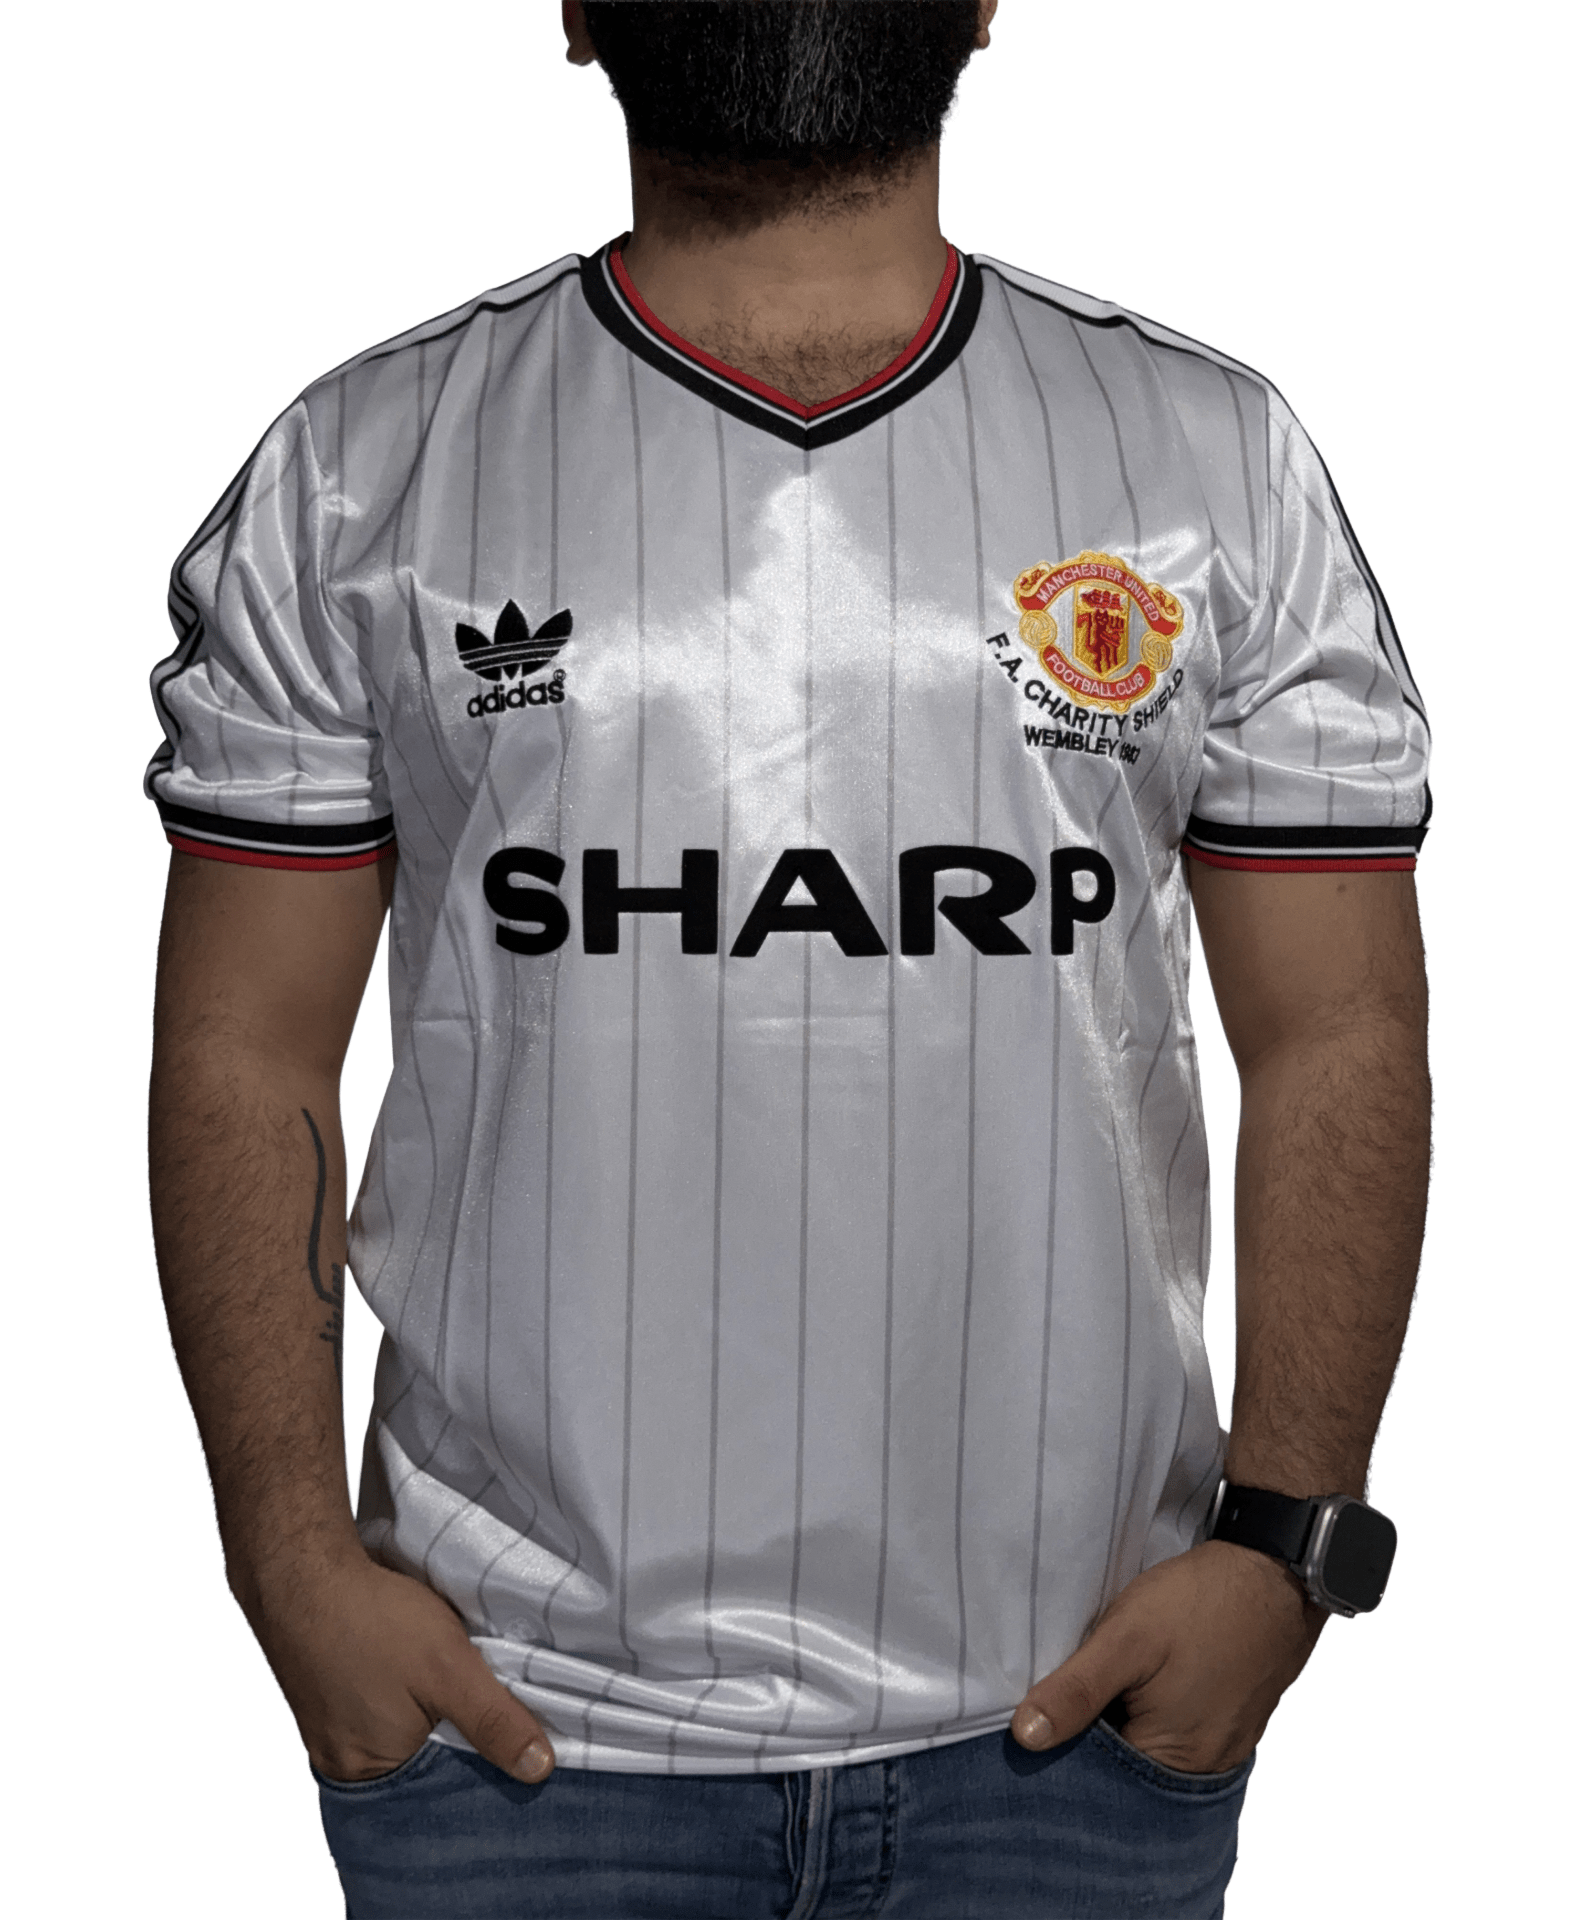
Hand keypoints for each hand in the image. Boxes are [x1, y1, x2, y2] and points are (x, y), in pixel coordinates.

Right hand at [242, 1546, 555, 1785]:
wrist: (301, 1567)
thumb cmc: (370, 1619)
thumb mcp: (450, 1669)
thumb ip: (495, 1721)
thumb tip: (537, 1768)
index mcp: (367, 1772)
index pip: (440, 1789)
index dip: (480, 1766)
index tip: (514, 1741)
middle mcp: (342, 1760)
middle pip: (420, 1763)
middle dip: (457, 1736)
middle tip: (492, 1701)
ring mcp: (328, 1724)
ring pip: (401, 1729)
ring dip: (430, 1707)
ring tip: (456, 1677)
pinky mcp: (326, 1690)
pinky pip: (377, 1704)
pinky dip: (404, 1688)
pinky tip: (420, 1662)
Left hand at [1011, 1541, 1324, 1772]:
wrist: (1274, 1571)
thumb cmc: (1204, 1603)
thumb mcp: (1126, 1638)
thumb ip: (1076, 1690)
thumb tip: (1026, 1737)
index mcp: (1175, 1760)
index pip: (1099, 1779)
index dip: (1064, 1746)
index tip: (1039, 1714)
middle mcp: (1204, 1766)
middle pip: (1127, 1765)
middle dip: (1094, 1730)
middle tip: (1068, 1685)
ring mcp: (1223, 1743)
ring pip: (1151, 1742)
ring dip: (1123, 1716)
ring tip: (1106, 1676)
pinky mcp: (1231, 1718)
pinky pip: (1178, 1726)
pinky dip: (1152, 1706)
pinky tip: (1140, 1674)